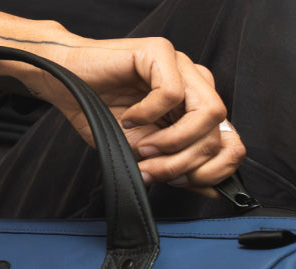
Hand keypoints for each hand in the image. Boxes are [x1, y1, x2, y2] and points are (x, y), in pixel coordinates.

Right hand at [29, 37, 242, 195]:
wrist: (64, 87)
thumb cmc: (101, 114)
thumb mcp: (144, 154)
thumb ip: (179, 168)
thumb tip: (212, 190)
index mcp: (197, 107)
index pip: (231, 140)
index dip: (215, 169)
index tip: (183, 183)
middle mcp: (197, 84)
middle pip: (218, 131)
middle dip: (185, 161)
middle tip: (151, 169)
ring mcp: (182, 65)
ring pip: (207, 111)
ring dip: (174, 141)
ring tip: (143, 146)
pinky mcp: (161, 52)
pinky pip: (172, 93)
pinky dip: (148, 114)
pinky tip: (129, 119)